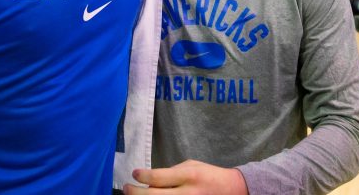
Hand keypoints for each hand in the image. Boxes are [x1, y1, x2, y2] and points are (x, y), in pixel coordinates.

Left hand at [124, 160, 247, 194]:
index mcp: (188, 176)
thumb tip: (150, 180)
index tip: (135, 173)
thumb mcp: (191, 166)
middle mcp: (188, 193)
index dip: (143, 175)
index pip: (159, 177)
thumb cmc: (209, 175)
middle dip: (135, 193)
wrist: (232, 191)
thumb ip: (171, 172)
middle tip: (126, 188)